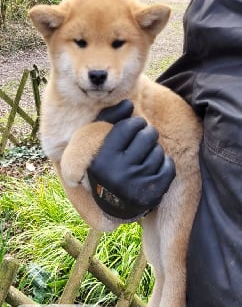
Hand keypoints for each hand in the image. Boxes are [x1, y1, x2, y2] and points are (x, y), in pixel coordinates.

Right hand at [88, 102, 175, 220]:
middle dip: (148, 134)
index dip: (135, 123)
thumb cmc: (105, 165)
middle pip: (147, 136)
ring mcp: (135, 186)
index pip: (128, 126)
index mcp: (102, 158)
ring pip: (158, 152)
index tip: (135, 127)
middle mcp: (118, 173)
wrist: (110, 204)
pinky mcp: (151, 195)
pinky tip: (155, 166)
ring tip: (146, 155)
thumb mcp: (98, 142)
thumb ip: (110, 118)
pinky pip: (169, 168)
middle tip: (144, 139)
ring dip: (155, 150)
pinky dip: (165, 163)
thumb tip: (129, 103)